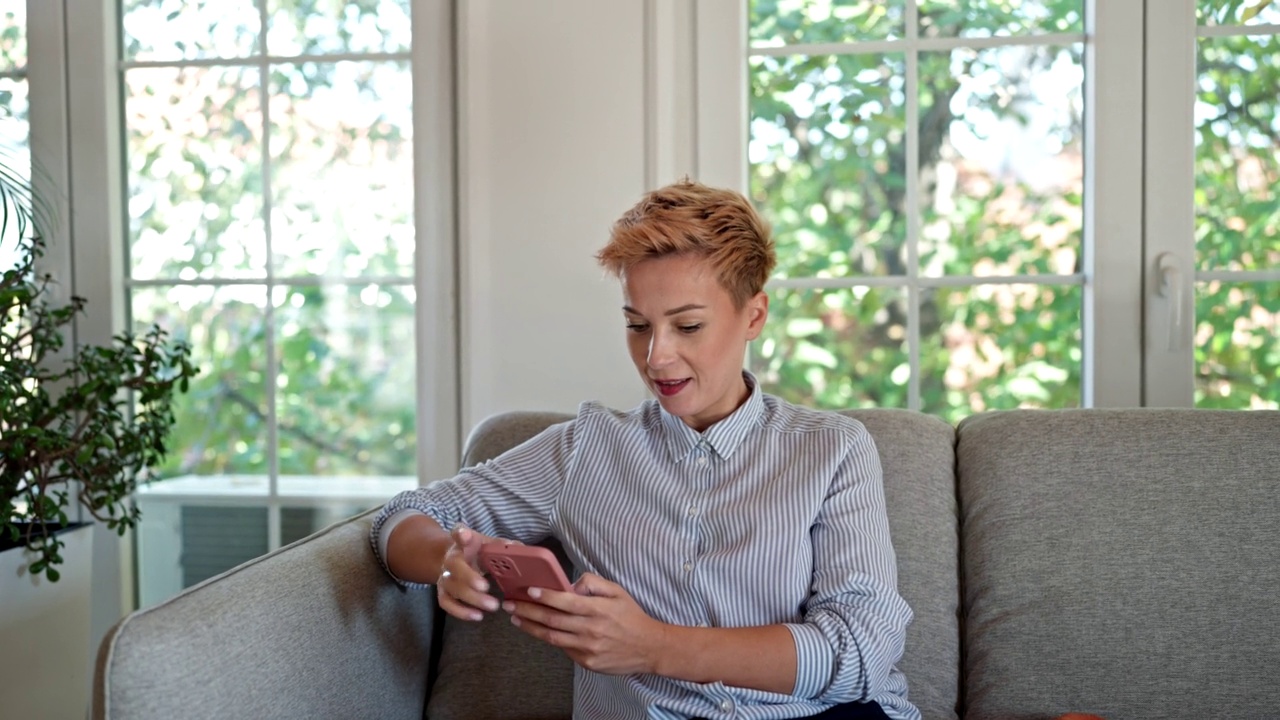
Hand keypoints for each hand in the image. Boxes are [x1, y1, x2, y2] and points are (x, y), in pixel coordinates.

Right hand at [436, 525, 507, 621]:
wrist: (458, 560)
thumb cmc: (479, 552)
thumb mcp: (490, 545)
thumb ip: (504, 547)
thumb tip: (519, 549)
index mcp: (464, 542)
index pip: (459, 532)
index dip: (461, 534)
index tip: (465, 535)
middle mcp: (451, 557)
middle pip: (454, 565)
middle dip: (469, 577)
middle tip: (486, 587)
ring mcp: (444, 576)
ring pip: (452, 587)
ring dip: (471, 598)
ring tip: (492, 606)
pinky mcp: (443, 592)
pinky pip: (447, 603)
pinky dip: (461, 611)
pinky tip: (478, 616)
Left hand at [503, 572, 668, 674]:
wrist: (649, 648)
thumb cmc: (631, 617)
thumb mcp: (617, 592)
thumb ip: (593, 583)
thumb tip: (571, 584)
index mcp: (598, 610)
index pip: (565, 602)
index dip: (545, 596)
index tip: (528, 591)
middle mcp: (590, 629)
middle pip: (552, 620)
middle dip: (527, 611)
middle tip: (510, 605)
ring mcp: (587, 648)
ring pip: (552, 637)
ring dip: (531, 627)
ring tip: (516, 619)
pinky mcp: (587, 662)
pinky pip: (563, 649)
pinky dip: (548, 638)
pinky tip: (538, 630)